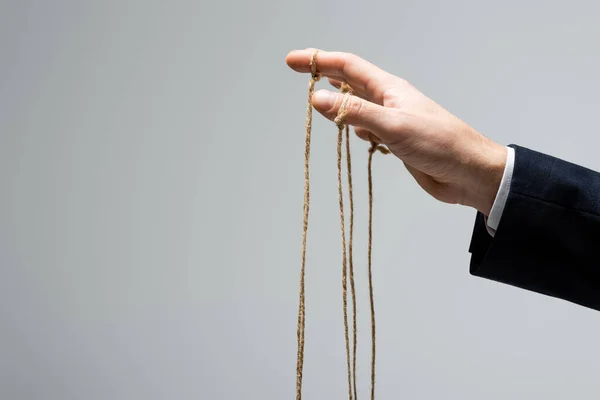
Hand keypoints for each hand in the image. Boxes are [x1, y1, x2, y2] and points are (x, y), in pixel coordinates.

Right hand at [286, 48, 506, 215]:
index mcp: (390, 89)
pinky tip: (355, 134)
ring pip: (359, 107)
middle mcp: (389, 101)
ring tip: (320, 103)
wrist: (469, 173)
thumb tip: (318, 99)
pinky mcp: (397, 142)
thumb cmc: (439, 144)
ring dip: (339, 104)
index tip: (293, 61)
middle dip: (324, 77)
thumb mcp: (393, 126)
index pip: (348, 67)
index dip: (320, 60)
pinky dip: (356, 129)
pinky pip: (369, 129)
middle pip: (350, 83)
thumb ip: (355, 113)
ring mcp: (393, 121)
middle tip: (299, 73)